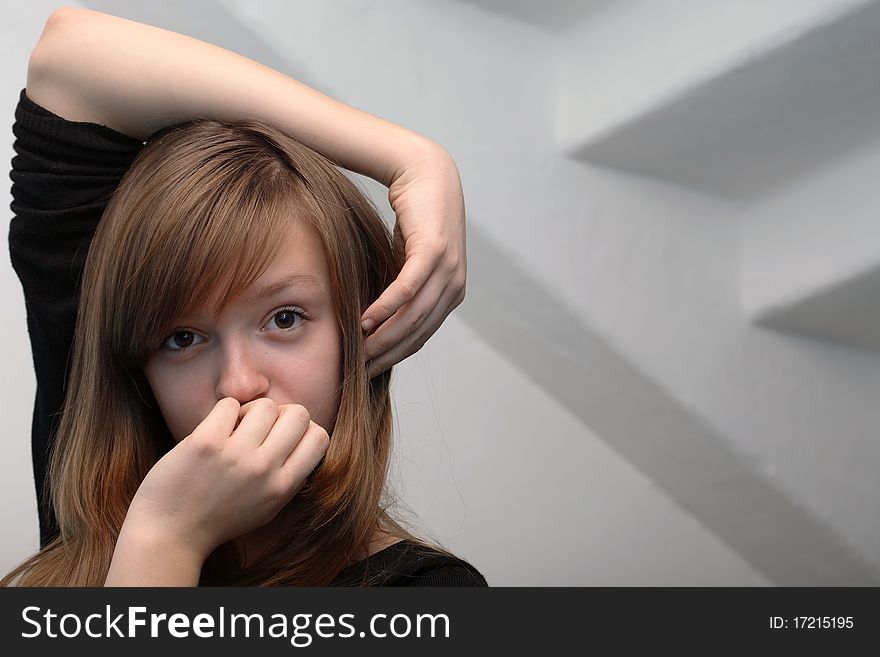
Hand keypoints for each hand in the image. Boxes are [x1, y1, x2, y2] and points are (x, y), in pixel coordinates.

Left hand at [123, 398, 328, 559]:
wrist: (169, 534)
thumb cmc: (218, 519)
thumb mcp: (267, 508)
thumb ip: (290, 478)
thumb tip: (304, 439)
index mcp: (282, 487)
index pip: (319, 436)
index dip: (304, 429)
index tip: (283, 436)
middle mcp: (264, 470)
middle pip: (299, 414)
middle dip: (282, 414)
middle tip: (260, 428)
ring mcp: (236, 455)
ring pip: (265, 405)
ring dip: (250, 411)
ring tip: (234, 428)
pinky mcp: (206, 442)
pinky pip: (229, 404)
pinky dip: (223, 412)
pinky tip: (214, 429)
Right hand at [361, 144, 466, 377]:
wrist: (424, 172)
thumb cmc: (413, 216)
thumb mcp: (407, 260)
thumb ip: (401, 288)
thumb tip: (375, 320)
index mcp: (451, 292)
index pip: (423, 335)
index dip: (395, 356)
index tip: (369, 370)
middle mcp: (454, 285)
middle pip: (418, 332)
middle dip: (388, 355)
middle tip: (359, 370)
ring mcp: (447, 269)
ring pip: (413, 316)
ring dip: (384, 337)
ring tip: (359, 351)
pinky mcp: (433, 252)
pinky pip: (407, 290)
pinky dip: (386, 308)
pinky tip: (365, 321)